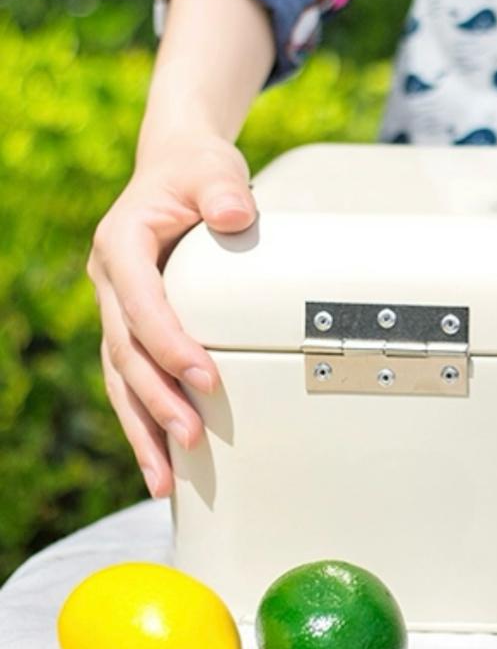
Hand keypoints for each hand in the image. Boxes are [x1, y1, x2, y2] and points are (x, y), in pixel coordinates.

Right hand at [88, 134, 256, 497]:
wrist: (179, 170)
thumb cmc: (198, 174)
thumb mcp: (214, 173)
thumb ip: (223, 192)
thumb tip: (234, 214)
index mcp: (121, 245)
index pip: (141, 304)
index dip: (169, 343)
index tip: (205, 377)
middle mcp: (110, 282)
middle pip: (126, 352)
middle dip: (157, 399)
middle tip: (191, 437)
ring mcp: (117, 308)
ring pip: (121, 378)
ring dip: (143, 427)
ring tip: (164, 478)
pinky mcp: (132, 327)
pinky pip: (133, 380)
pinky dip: (145, 421)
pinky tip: (162, 462)